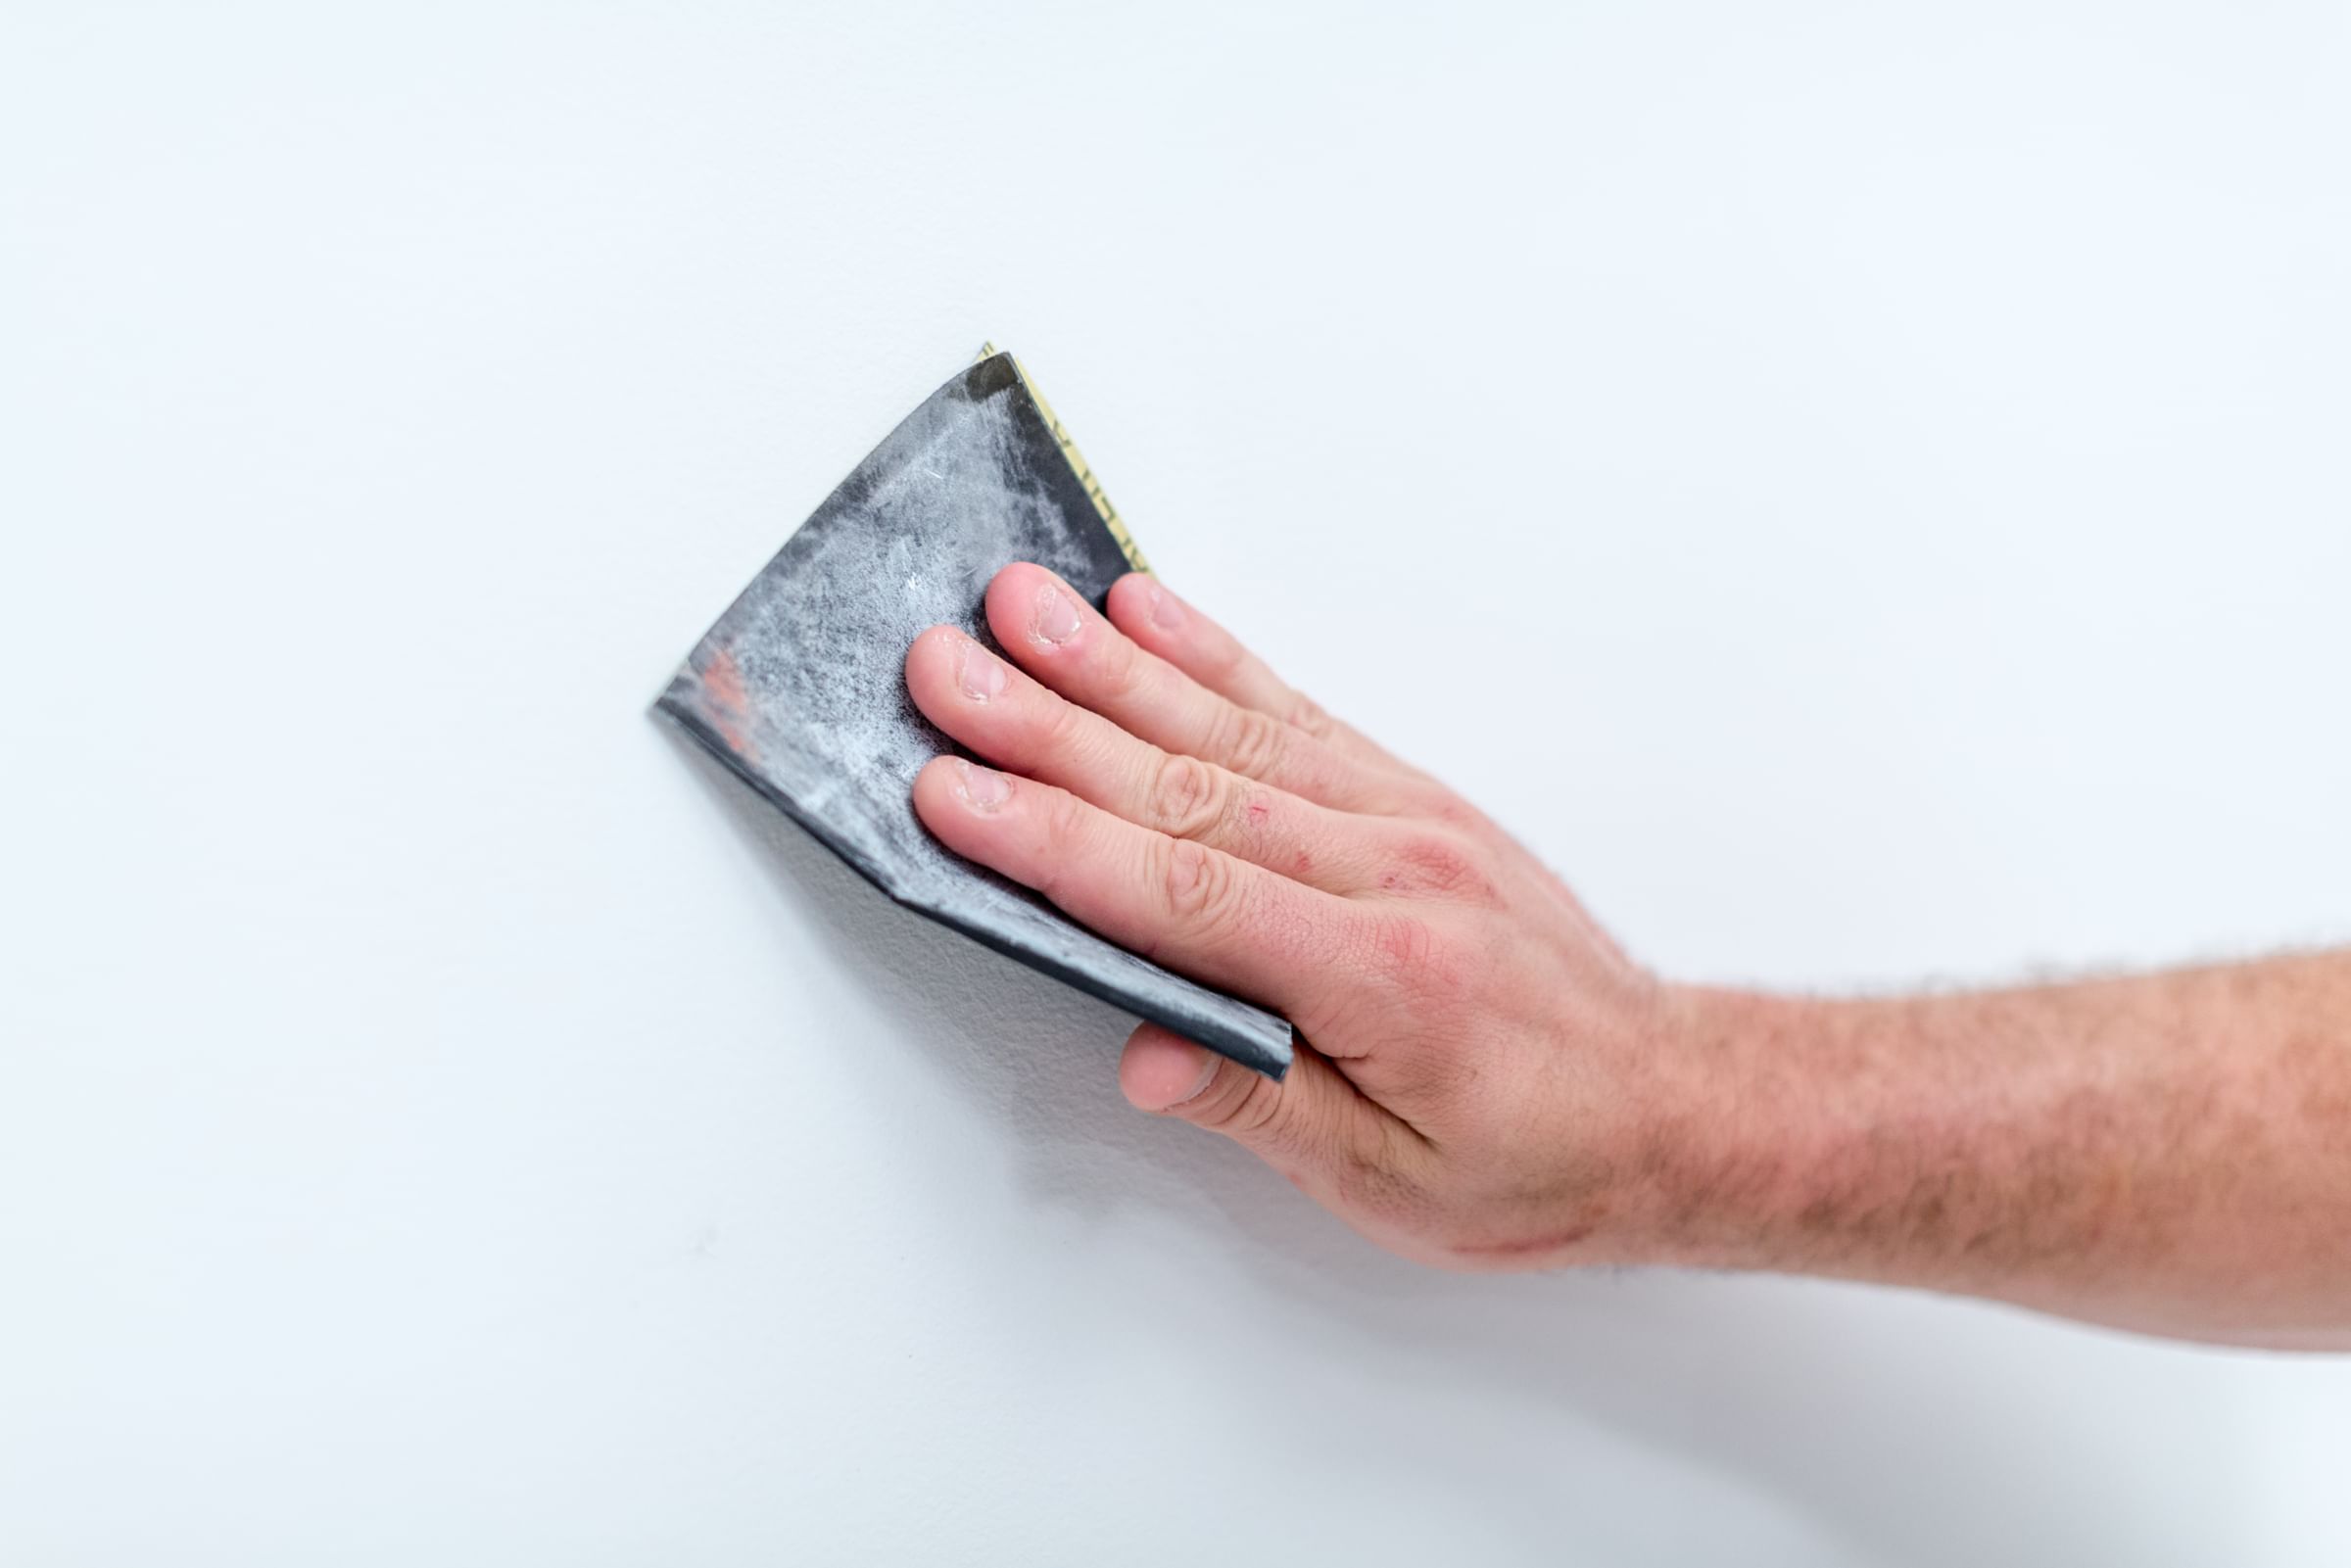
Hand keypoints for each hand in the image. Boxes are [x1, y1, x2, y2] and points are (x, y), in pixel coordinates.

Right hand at [904, 563, 1732, 1269]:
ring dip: (1109, 665)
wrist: (1673, 1101)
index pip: (1181, 893)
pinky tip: (1145, 613)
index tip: (955, 793)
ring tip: (1016, 604)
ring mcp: (1401, 818)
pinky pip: (1295, 710)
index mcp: (1376, 973)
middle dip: (1047, 725)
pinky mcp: (1410, 795)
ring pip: (1229, 727)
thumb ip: (1263, 1104)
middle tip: (943, 667)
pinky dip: (1213, 655)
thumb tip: (1145, 1054)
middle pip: (1184, 784)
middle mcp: (1387, 870)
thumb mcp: (1395, 1182)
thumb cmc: (1540, 1153)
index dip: (1056, 841)